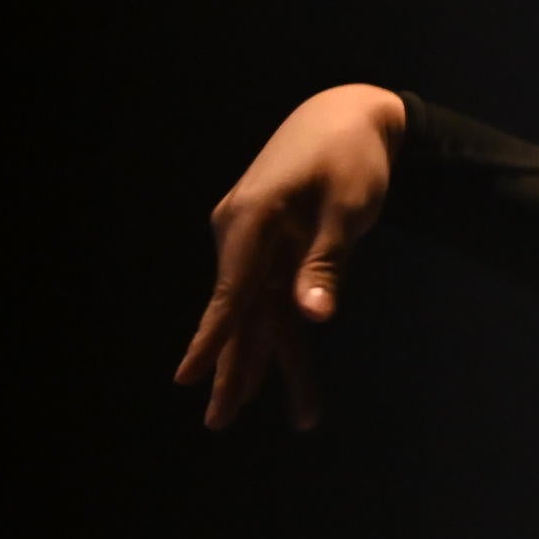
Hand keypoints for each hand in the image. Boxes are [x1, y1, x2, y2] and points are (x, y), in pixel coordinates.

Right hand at [174, 84, 406, 428]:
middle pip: (241, 314)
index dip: (213, 339)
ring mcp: (252, 243)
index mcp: (251, 220)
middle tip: (218, 423)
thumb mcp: (347, 209)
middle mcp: (240, 234)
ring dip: (268, 364)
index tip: (188, 377)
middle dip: (236, 371)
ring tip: (273, 414)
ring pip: (259, 314)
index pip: (231, 292)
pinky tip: (286, 376)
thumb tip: (311, 315)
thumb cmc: (351, 157)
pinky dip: (283, 335)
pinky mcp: (270, 248)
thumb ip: (326, 263)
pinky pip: (273, 299)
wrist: (346, 115)